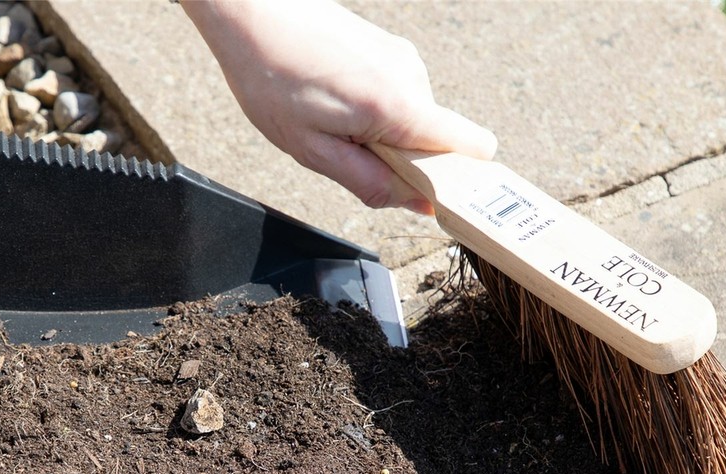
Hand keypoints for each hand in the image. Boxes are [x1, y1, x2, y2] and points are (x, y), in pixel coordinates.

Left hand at [181, 0, 496, 213]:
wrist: (253, 16)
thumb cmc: (272, 79)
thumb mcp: (313, 151)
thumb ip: (370, 183)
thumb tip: (417, 204)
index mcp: (398, 106)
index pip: (472, 148)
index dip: (455, 178)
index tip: (422, 191)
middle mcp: (412, 77)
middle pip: (436, 140)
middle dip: (398, 158)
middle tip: (343, 146)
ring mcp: (403, 58)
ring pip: (411, 119)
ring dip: (379, 132)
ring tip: (328, 116)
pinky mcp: (390, 49)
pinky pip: (396, 96)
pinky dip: (371, 109)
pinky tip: (331, 98)